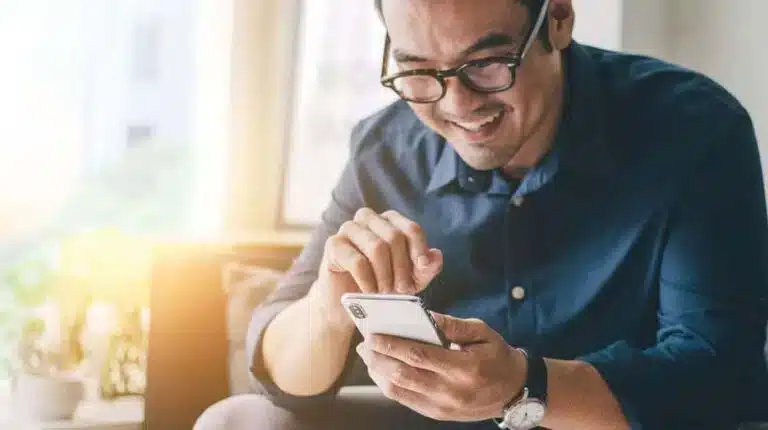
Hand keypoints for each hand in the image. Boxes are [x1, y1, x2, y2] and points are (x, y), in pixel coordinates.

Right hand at [315, 208, 442, 321]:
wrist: (346, 302)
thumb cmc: (380, 284)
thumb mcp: (410, 279)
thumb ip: (425, 268)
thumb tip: (435, 256)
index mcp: (389, 220)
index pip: (411, 228)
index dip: (419, 249)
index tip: (422, 269)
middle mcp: (368, 218)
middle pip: (394, 237)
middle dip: (402, 267)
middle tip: (402, 289)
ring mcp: (348, 229)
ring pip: (377, 247)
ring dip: (385, 275)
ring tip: (385, 292)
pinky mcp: (333, 245)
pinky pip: (357, 261)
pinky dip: (368, 281)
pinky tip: (370, 292)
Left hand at [356, 312, 526, 422]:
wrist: (515, 391)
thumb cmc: (497, 356)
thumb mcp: (481, 332)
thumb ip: (451, 325)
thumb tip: (422, 316)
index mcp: (464, 368)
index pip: (418, 356)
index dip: (392, 345)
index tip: (373, 334)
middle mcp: (451, 391)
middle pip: (403, 375)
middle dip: (378, 358)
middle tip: (365, 344)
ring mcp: (443, 407)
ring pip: (400, 391)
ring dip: (379, 373)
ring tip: (369, 356)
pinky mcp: (438, 415)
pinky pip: (406, 401)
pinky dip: (389, 386)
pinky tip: (382, 372)